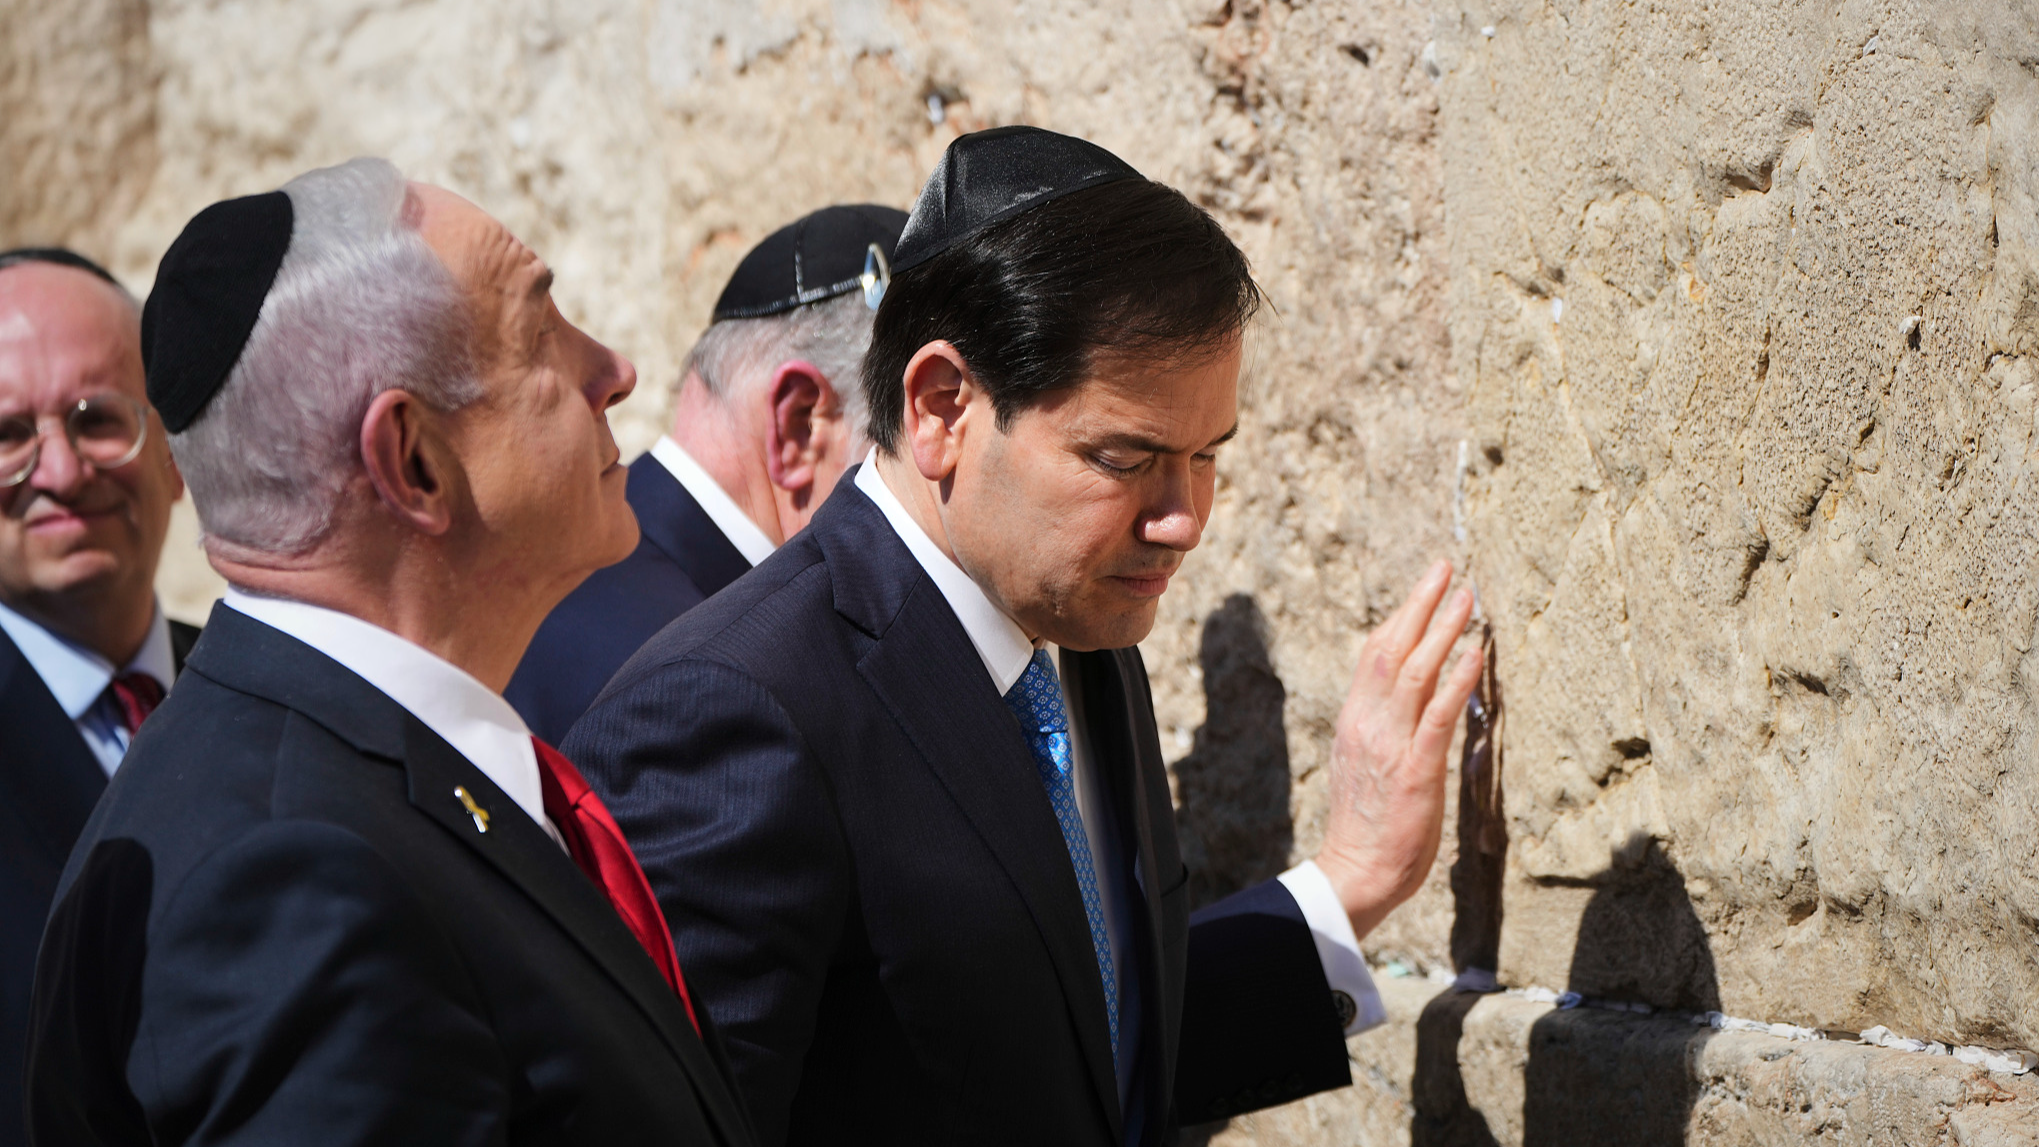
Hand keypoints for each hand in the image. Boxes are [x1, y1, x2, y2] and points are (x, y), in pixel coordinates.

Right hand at [1313, 559, 1482, 940]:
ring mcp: (1389, 745)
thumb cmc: (1368, 828)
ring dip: (1442, 629)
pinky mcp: (1414, 771)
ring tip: (1467, 596)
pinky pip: (1437, 716)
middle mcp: (1368, 724)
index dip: (1401, 615)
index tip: (1425, 585)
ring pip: (1413, 672)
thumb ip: (1384, 729)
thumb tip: (1409, 703)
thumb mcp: (1367, 765)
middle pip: (1391, 649)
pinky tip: (1475, 654)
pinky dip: (1456, 681)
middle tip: (1445, 566)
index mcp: (1356, 721)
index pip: (1375, 654)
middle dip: (1419, 604)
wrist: (1355, 872)